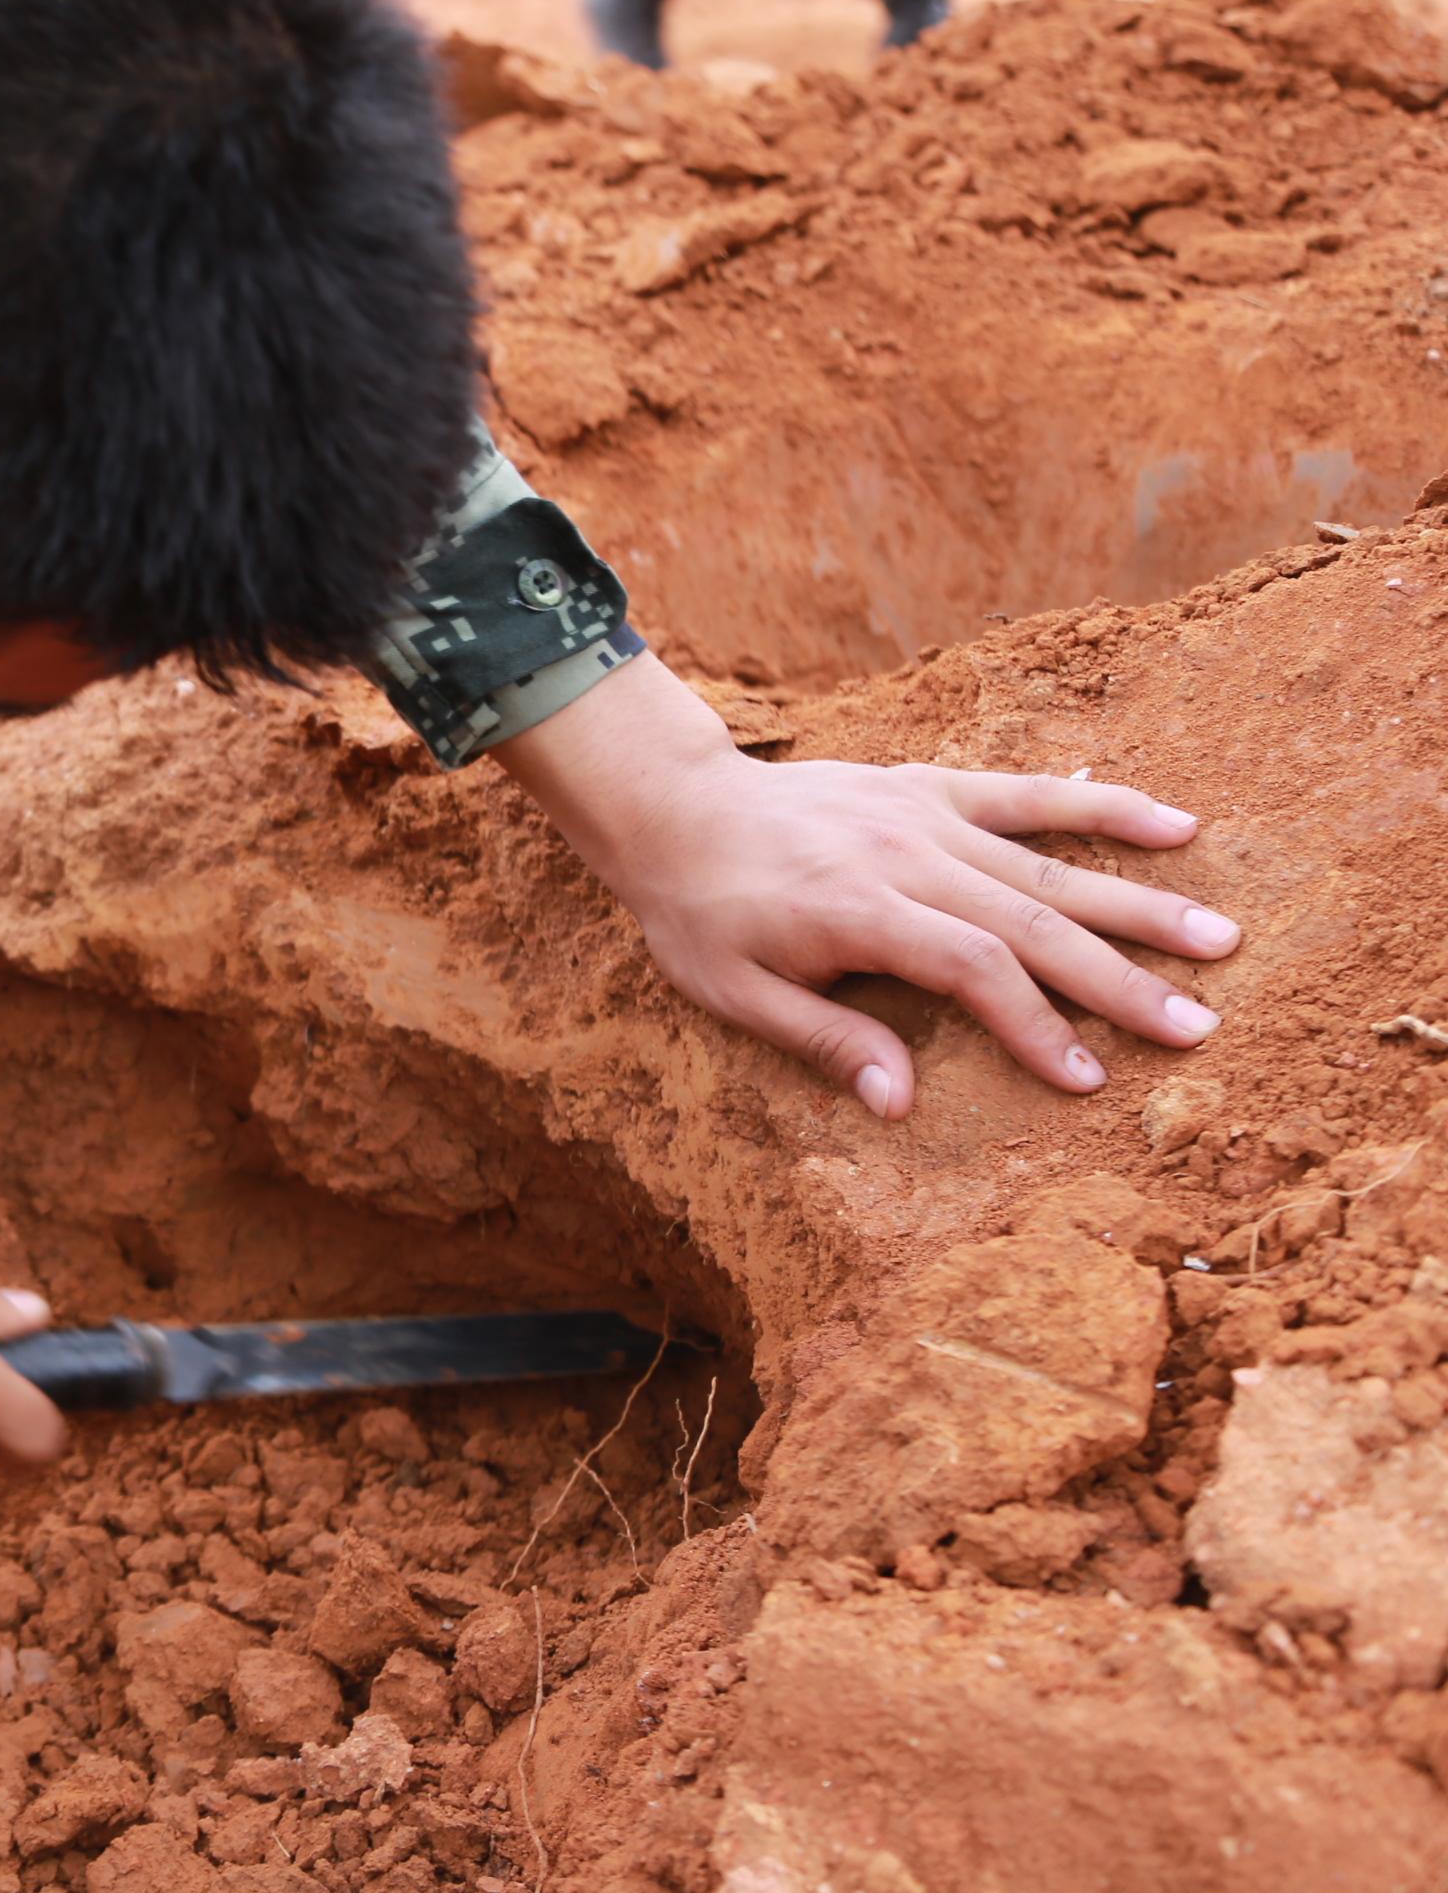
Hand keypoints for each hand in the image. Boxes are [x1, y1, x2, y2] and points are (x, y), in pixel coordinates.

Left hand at [493, 653, 1238, 1117]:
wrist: (675, 808)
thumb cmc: (701, 913)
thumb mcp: (735, 992)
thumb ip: (825, 1041)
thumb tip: (900, 1105)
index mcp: (860, 911)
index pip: (973, 971)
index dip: (1034, 1025)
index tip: (1088, 1080)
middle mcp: (907, 856)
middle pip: (1034, 922)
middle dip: (1120, 980)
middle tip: (1198, 1027)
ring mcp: (927, 815)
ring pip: (1050, 864)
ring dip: (1138, 904)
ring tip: (1219, 941)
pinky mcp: (933, 787)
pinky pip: (1030, 794)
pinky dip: (1102, 805)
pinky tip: (1177, 824)